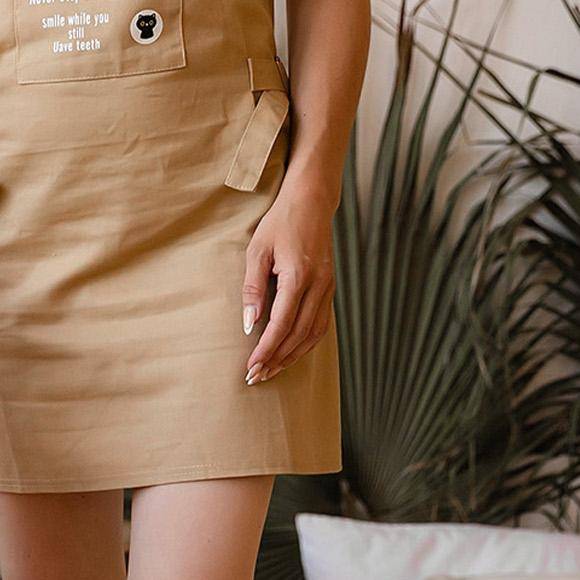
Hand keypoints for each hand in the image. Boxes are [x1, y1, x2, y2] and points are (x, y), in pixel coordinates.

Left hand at [243, 190, 334, 384]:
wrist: (311, 202)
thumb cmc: (279, 223)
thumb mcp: (257, 251)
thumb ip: (253, 288)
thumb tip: (249, 324)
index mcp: (299, 276)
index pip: (281, 325)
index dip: (266, 350)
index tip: (250, 368)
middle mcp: (318, 285)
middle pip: (298, 335)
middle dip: (276, 359)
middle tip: (256, 377)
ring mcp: (328, 287)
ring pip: (313, 334)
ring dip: (292, 356)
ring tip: (271, 371)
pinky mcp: (330, 287)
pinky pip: (321, 324)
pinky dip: (305, 343)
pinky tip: (290, 353)